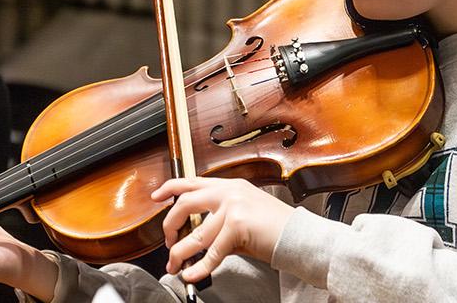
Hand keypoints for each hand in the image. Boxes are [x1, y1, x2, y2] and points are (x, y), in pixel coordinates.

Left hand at [153, 177, 295, 283]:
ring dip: (180, 254)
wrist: (300, 237)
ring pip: (194, 235)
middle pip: (185, 204)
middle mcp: (230, 192)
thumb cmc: (275, 229)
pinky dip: (198, 267)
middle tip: (168, 243)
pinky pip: (210, 252)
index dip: (170, 188)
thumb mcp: (244, 215)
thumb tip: (194, 239)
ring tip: (176, 266)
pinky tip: (192, 274)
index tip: (156, 197)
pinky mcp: (237, 226)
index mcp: (231, 186)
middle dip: (169, 226)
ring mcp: (233, 207)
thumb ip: (220, 220)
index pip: (192, 181)